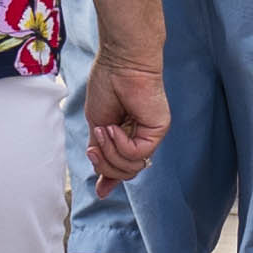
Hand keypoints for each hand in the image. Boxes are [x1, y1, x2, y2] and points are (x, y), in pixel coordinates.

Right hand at [84, 49, 169, 188]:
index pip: (122, 167)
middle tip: (94, 147)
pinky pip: (137, 154)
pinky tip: (115, 128)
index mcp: (126, 135)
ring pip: (131, 168)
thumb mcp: (96, 126)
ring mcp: (151, 134)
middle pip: (125, 172)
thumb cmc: (106, 85)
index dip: (110, 179)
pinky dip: (121, 144)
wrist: (118, 62)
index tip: (100, 191)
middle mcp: (141, 137)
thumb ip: (100, 154)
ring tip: (104, 131)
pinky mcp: (158, 130)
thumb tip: (100, 186)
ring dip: (110, 153)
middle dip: (105, 165)